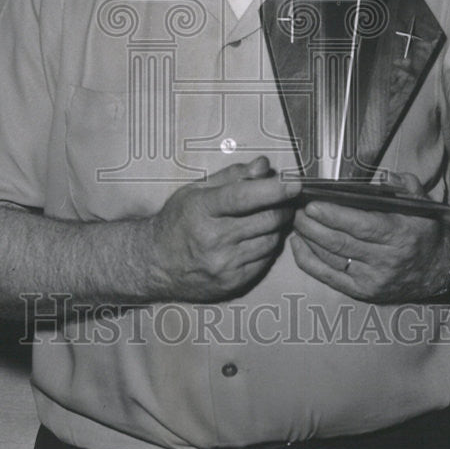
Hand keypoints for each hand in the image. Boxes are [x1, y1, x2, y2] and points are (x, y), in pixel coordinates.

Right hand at [148, 156, 299, 301]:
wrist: (154, 263)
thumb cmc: (178, 220)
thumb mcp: (197, 190)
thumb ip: (234, 176)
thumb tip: (264, 166)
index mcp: (201, 210)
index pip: (243, 197)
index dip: (273, 189)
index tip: (295, 182)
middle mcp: (213, 239)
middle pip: (265, 219)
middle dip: (282, 205)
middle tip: (285, 197)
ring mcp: (223, 265)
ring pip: (271, 240)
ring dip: (277, 226)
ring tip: (268, 217)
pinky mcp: (232, 283)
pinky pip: (265, 260)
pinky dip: (268, 246)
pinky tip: (257, 238)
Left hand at [290, 172, 449, 302]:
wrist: (439, 269)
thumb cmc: (424, 231)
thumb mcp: (422, 204)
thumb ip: (404, 185)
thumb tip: (382, 177)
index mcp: (399, 235)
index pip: (361, 226)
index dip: (334, 216)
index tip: (312, 204)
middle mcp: (385, 260)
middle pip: (340, 242)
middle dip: (313, 225)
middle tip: (295, 209)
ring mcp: (372, 279)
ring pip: (331, 258)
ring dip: (308, 239)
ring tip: (295, 221)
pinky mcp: (362, 292)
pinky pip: (328, 277)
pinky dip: (309, 260)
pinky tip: (297, 244)